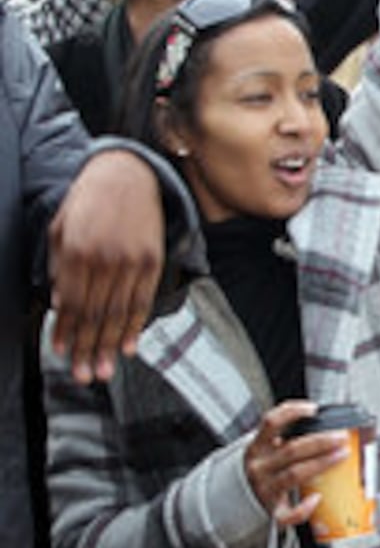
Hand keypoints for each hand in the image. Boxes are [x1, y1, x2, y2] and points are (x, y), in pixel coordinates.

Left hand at [48, 150, 164, 384]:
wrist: (128, 174)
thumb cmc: (90, 200)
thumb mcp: (60, 228)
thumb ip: (57, 266)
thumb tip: (58, 304)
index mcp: (79, 251)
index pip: (70, 303)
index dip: (65, 332)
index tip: (61, 351)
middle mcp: (107, 258)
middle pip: (96, 314)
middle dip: (88, 348)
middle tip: (85, 373)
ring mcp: (133, 260)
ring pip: (120, 313)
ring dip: (111, 345)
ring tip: (104, 369)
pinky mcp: (153, 260)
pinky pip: (143, 299)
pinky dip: (136, 325)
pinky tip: (129, 344)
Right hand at [244, 401, 348, 525]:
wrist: (241, 497)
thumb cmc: (266, 468)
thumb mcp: (268, 447)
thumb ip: (288, 434)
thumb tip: (327, 421)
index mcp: (258, 447)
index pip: (270, 422)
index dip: (292, 412)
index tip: (313, 409)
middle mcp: (260, 466)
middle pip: (292, 450)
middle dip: (321, 441)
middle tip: (342, 437)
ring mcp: (265, 488)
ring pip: (294, 474)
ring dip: (321, 463)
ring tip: (341, 455)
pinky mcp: (273, 509)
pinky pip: (287, 513)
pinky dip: (302, 508)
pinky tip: (316, 499)